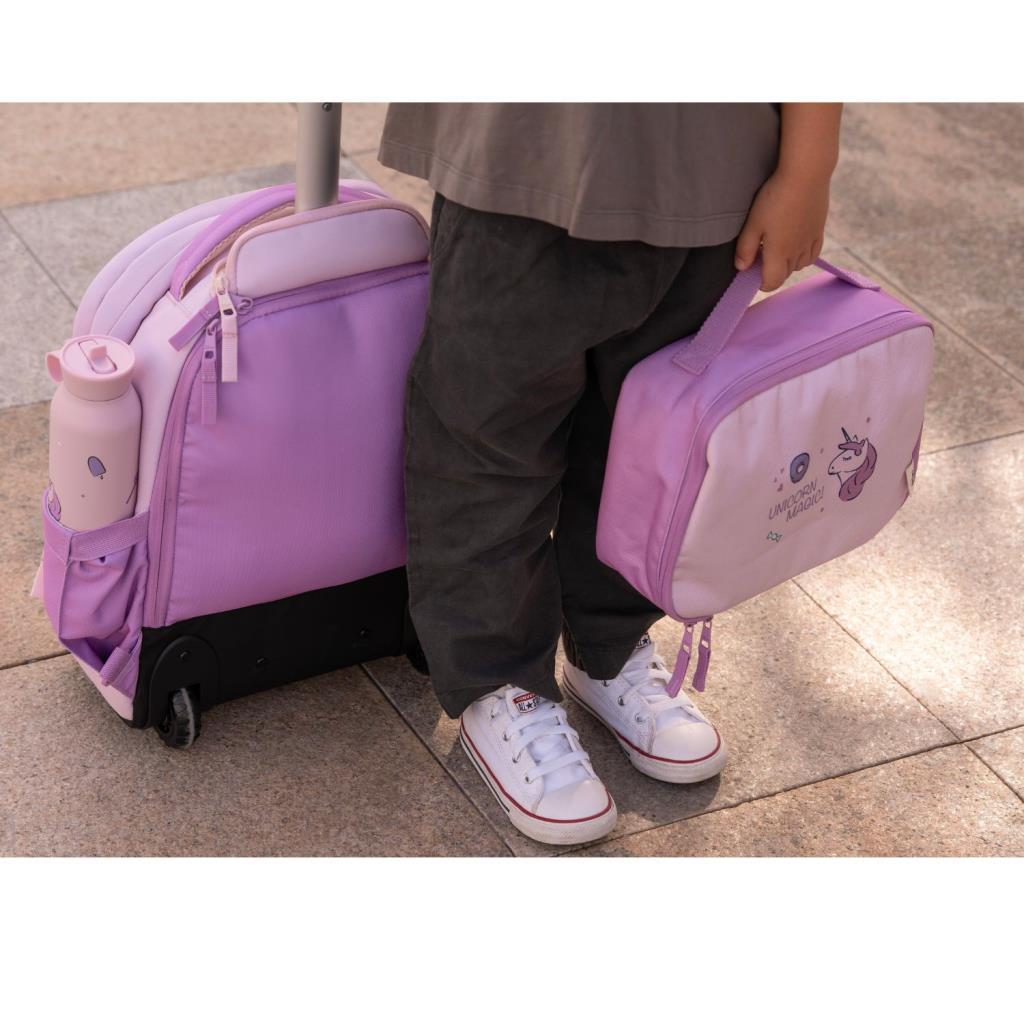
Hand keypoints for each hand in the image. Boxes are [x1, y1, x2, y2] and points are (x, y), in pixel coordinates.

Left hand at [734, 169, 830, 291]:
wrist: (806, 174)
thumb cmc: (775, 197)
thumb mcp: (753, 223)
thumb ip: (746, 248)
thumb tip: (741, 268)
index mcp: (779, 253)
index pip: (772, 282)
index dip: (761, 283)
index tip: (753, 273)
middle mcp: (797, 252)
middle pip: (785, 275)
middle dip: (772, 272)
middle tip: (760, 256)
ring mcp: (810, 242)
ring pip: (799, 265)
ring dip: (787, 264)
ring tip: (777, 249)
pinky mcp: (819, 230)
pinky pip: (813, 254)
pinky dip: (803, 256)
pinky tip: (795, 245)